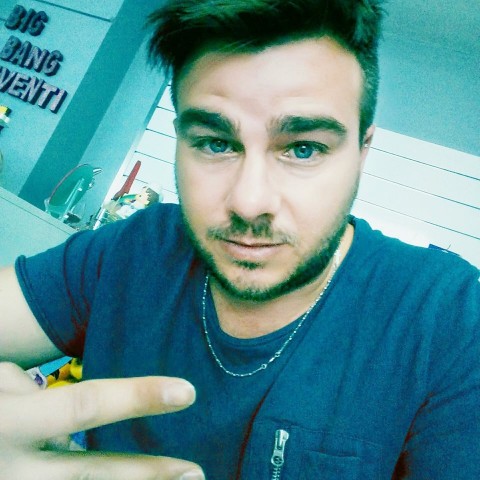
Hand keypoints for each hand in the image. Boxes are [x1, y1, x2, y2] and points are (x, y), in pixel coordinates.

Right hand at [0, 362, 204, 479]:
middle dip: (147, 475)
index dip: (138, 397)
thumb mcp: (2, 384)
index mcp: (9, 418)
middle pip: (90, 474)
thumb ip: (49, 402)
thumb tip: (103, 412)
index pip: (84, 405)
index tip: (187, 392)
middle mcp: (11, 466)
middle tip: (197, 471)